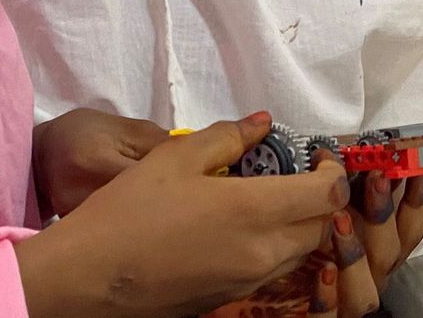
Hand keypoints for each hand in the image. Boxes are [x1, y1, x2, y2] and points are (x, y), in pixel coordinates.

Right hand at [17, 113, 348, 317]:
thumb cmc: (127, 212)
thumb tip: (261, 123)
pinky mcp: (230, 299)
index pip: (328, 194)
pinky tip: (241, 229)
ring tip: (269, 199)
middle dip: (321, 198)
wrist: (88, 279)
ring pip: (300, 251)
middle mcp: (262, 252)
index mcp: (254, 211)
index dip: (334, 171)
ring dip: (299, 224)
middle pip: (322, 225)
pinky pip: (271, 270)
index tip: (317, 156)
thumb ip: (226, 137)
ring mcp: (248, 281)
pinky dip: (274, 246)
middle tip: (296, 173)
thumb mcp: (173, 158)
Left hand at [211, 169, 422, 317]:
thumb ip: (325, 186)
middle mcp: (364, 275)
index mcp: (368, 246)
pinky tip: (321, 272)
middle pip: (391, 252)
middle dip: (385, 213)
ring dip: (358, 254)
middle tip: (375, 179)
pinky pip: (331, 317)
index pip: (405, 226)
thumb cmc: (280, 241)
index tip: (412, 167)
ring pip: (368, 290)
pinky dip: (329, 297)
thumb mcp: (306, 206)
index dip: (414, 198)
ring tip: (339, 222)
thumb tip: (332, 150)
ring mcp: (343, 301)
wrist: (243, 282)